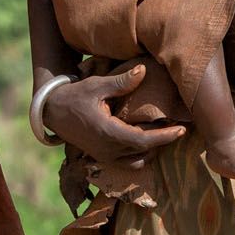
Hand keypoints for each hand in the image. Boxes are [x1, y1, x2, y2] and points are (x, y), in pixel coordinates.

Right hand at [43, 63, 185, 165]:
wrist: (52, 112)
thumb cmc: (75, 96)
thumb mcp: (97, 85)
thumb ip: (121, 82)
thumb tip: (143, 71)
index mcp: (108, 133)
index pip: (144, 140)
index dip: (165, 137)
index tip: (182, 130)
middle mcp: (107, 149)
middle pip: (144, 152)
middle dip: (163, 142)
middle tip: (179, 128)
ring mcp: (104, 156)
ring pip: (137, 162)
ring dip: (151, 151)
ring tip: (162, 134)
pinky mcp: (102, 157)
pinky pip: (127, 163)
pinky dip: (139, 155)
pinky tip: (145, 139)